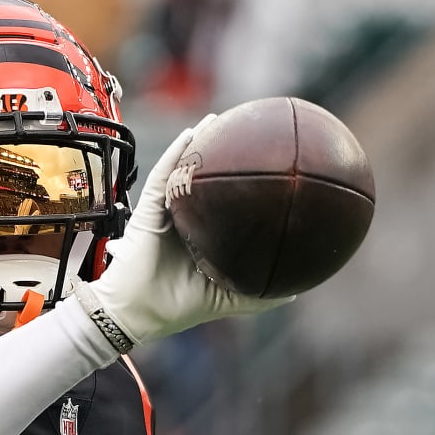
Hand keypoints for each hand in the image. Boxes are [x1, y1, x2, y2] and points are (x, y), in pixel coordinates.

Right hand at [74, 121, 289, 346]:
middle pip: (202, 182)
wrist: (138, 314)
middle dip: (219, 155)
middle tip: (246, 133)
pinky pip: (163, 177)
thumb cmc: (176, 307)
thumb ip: (258, 295)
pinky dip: (176, 154)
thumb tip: (296, 291)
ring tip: (217, 120)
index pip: (221, 205)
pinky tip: (193, 134)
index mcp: (200, 237)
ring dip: (197, 144)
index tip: (264, 167)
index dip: (239, 185)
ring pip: (182, 172)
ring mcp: (165, 213)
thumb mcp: (228, 299)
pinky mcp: (148, 211)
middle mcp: (184, 221)